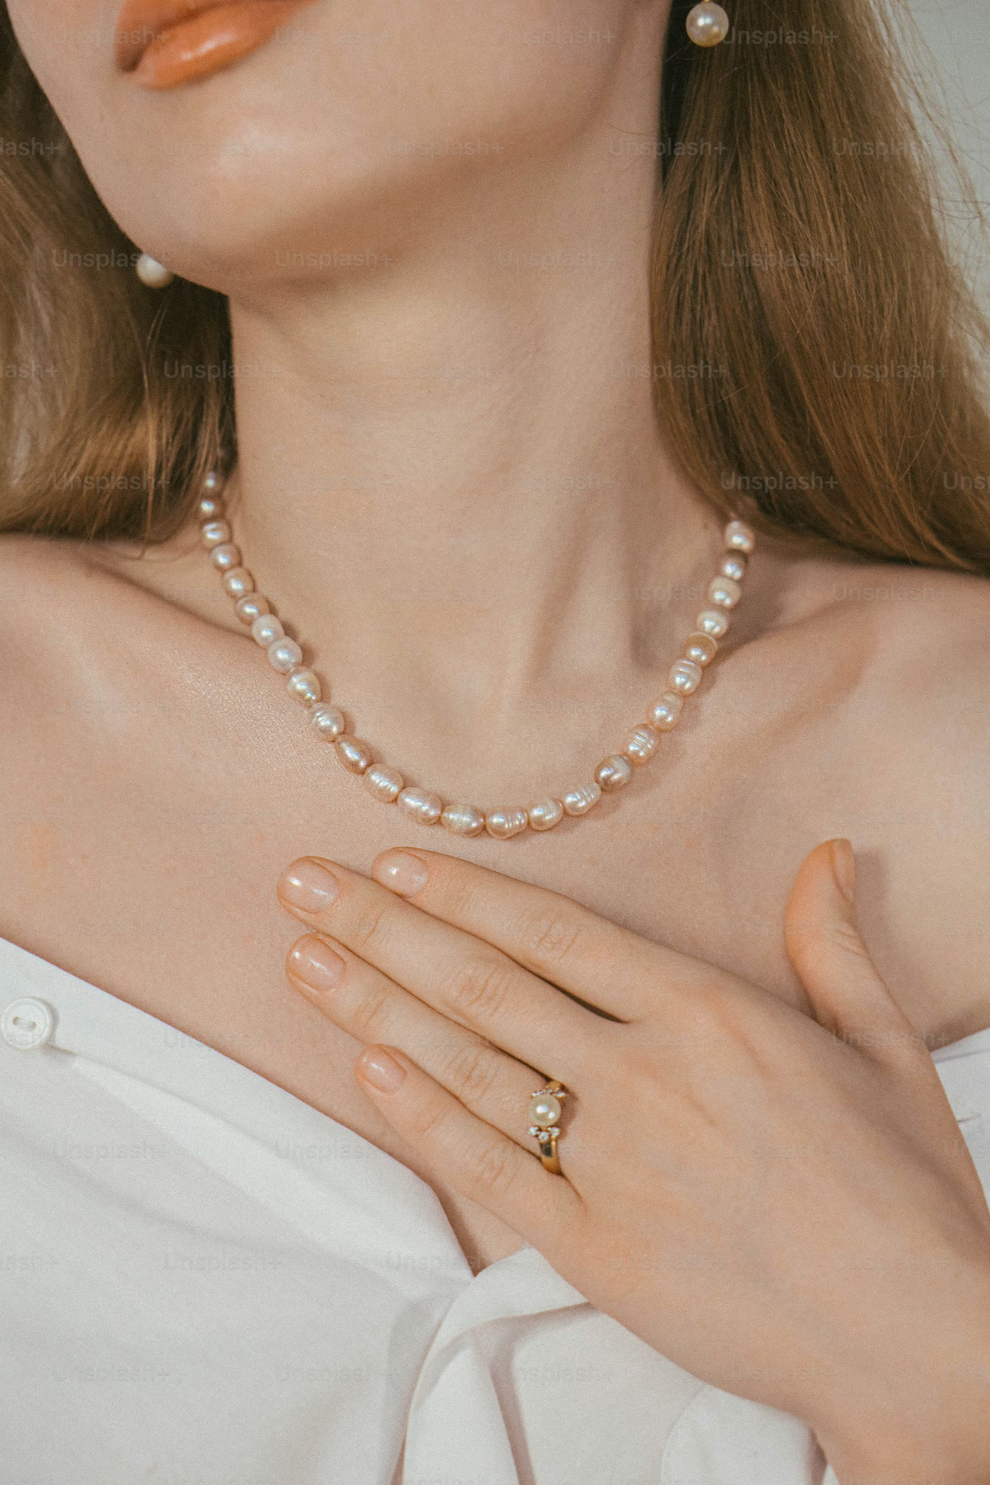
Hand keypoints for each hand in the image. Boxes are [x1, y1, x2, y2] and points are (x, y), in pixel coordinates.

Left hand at [276, 839, 989, 1482]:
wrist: (917, 1337)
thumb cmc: (906, 1191)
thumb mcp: (883, 1048)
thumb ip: (831, 946)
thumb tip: (824, 854)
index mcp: (712, 1014)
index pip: (557, 933)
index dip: (465, 892)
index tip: (393, 860)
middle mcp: (646, 1076)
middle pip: (487, 985)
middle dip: (384, 927)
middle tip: (301, 883)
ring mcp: (614, 1164)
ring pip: (470, 1065)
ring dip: (376, 1006)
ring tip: (302, 957)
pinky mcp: (597, 1250)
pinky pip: (489, 1170)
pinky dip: (422, 1116)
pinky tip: (367, 1067)